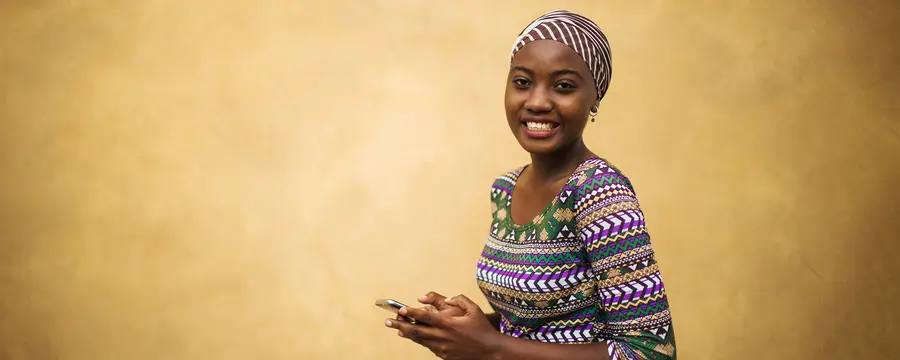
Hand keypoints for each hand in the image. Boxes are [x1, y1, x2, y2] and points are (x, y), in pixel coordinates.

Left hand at [386, 295, 501, 359]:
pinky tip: (415, 337)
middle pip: (416, 331)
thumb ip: (458, 300)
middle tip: (388, 321)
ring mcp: (442, 348)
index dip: (410, 313)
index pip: (424, 317)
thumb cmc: (482, 329)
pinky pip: (428, 347)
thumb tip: (445, 298)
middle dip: (400, 325)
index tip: (400, 309)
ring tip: (397, 329)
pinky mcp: (444, 356)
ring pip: (419, 340)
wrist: (490, 352)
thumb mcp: (473, 309)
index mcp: (449, 323)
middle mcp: (443, 336)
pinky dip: (420, 341)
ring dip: (407, 334)